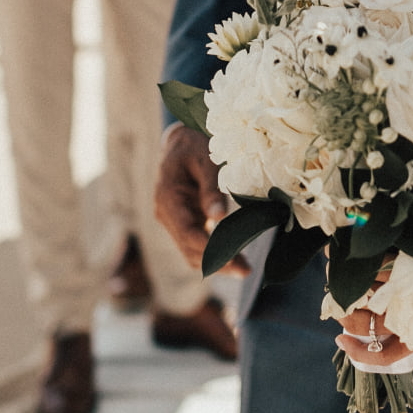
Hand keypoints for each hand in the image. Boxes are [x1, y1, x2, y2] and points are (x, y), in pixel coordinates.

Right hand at [155, 124, 245, 274]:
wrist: (182, 142)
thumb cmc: (195, 146)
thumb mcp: (206, 160)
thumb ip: (211, 188)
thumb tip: (219, 217)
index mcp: (168, 197)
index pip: (187, 232)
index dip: (209, 248)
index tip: (233, 258)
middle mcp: (166, 214)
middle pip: (189, 248)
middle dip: (217, 262)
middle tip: (245, 270)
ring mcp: (173, 221)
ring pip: (191, 252)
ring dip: (216, 263)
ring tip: (244, 268)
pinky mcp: (184, 223)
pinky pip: (195, 245)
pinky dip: (213, 255)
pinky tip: (235, 259)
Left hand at [334, 232, 412, 367]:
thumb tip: (397, 214)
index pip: (372, 261)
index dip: (349, 254)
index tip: (336, 247)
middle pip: (364, 289)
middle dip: (343, 279)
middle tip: (334, 269)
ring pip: (368, 322)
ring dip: (347, 311)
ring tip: (337, 300)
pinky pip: (388, 353)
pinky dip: (363, 353)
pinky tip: (342, 341)